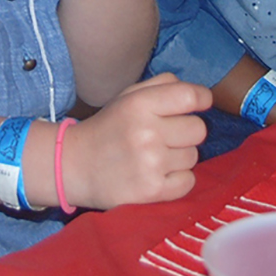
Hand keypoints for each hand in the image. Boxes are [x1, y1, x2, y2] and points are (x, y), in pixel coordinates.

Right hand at [62, 73, 208, 209]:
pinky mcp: (152, 190)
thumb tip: (199, 94)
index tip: (197, 105)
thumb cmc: (108, 128)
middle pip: (199, 129)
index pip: (191, 96)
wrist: (74, 166)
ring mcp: (150, 163)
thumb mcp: (128, 96)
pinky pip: (189, 181)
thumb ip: (163, 85)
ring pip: (194, 156)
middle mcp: (146, 132)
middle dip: (186, 132)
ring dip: (179, 157)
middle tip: (165, 136)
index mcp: (140, 103)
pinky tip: (158, 175)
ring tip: (155, 157)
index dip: (202, 99)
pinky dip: (177, 180)